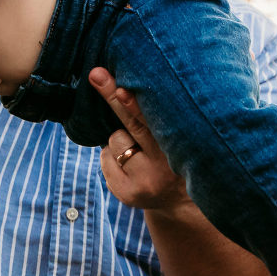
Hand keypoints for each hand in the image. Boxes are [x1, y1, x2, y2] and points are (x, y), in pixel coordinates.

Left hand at [90, 67, 189, 211]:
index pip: (153, 122)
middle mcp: (164, 166)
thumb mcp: (176, 137)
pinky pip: (105, 160)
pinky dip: (111, 157)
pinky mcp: (127, 194)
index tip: (121, 90)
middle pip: (131, 125)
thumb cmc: (174, 155)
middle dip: (113, 97)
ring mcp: (144, 182)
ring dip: (119, 139)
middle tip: (96, 74)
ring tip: (137, 149)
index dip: (136, 105)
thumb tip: (127, 84)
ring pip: (115, 141)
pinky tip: (129, 165)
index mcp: (179, 148)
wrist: (177, 201)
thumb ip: (158, 117)